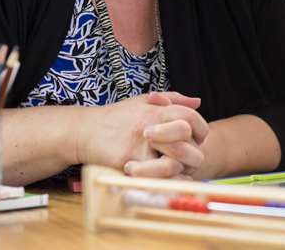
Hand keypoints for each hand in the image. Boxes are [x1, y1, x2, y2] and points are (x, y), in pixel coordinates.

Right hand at [76, 92, 208, 178]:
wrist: (84, 130)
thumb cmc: (116, 117)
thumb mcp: (143, 102)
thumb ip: (172, 100)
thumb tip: (197, 103)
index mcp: (156, 111)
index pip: (190, 117)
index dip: (201, 129)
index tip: (200, 138)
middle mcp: (149, 127)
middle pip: (185, 140)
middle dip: (193, 152)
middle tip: (190, 159)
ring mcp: (137, 147)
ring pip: (171, 165)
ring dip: (178, 171)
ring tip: (177, 172)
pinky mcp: (125, 165)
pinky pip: (151, 180)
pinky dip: (162, 184)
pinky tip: (163, 181)